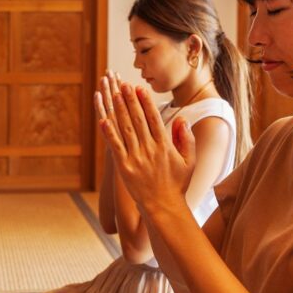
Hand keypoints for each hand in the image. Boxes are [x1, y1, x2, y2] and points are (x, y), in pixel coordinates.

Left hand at [94, 76, 194, 215]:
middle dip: (130, 100)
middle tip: (123, 85)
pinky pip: (115, 146)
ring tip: (113, 95)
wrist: (163, 207)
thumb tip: (181, 119)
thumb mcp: (189, 161)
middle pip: (138, 119)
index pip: (154, 118)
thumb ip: (186, 139)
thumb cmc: (176, 185)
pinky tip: (103, 120)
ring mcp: (136, 158)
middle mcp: (149, 149)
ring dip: (118, 111)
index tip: (140, 88)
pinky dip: (109, 133)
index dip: (146, 102)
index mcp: (165, 146)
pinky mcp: (124, 167)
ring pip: (126, 129)